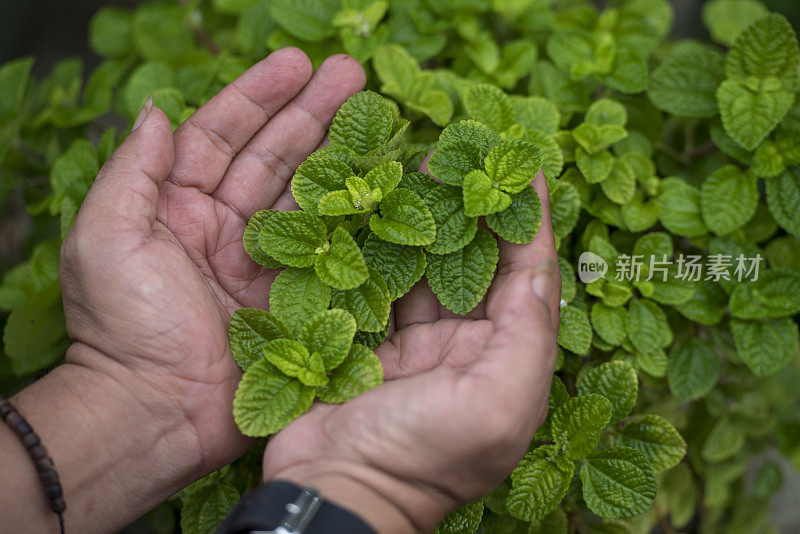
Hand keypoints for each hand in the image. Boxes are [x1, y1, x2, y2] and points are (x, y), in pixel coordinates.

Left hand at [59, 48, 363, 489]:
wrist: (153, 412)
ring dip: (338, 155)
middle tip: (353, 75)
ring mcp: (262, 263)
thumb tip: (158, 110)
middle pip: (274, 157)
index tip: (297, 63)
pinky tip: (379, 189)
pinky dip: (353, 220)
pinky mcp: (293, 298)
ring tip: (375, 116)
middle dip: (312, 112)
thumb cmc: (120, 326)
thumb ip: (132, 171)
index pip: (221, 135)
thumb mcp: (105, 238)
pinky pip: (326, 250)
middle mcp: (224, 226)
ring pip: (305, 195)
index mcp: (177, 205)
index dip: (258, 96)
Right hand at [262, 166, 560, 532]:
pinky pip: (383, 287)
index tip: (529, 172)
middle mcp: (469, 348)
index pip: (530, 279)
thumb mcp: (496, 405)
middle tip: (465, 162)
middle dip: (474, 213)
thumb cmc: (424, 457)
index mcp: (508, 361)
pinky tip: (378, 214)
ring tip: (420, 174)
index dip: (531, 224)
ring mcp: (419, 346)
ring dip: (427, 224)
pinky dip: (382, 252)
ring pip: (428, 270)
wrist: (337, 492)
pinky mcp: (373, 343)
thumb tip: (539, 266)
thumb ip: (526, 335)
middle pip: (479, 266)